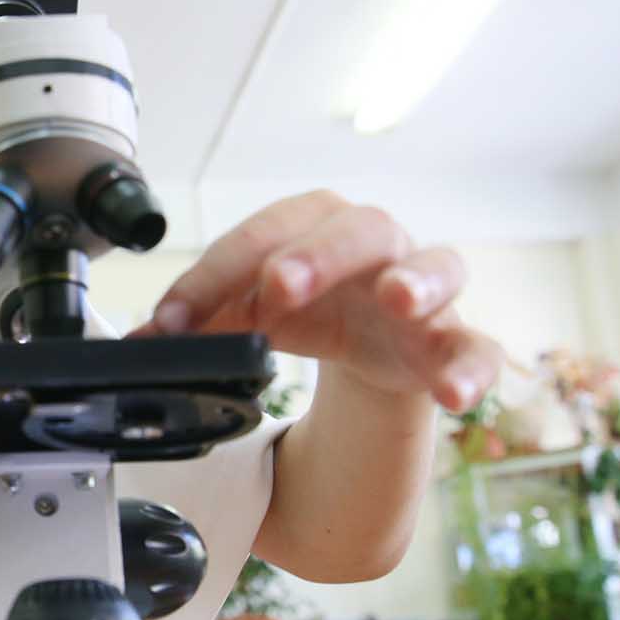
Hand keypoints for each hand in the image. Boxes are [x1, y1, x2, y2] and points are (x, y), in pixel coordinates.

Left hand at [128, 190, 502, 412]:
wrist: (372, 347)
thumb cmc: (312, 309)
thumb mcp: (247, 312)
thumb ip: (201, 322)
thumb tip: (140, 342)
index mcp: (315, 227)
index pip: (264, 235)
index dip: (216, 276)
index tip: (175, 320)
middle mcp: (376, 246)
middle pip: (357, 229)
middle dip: (316, 254)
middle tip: (280, 284)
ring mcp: (424, 291)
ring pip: (438, 264)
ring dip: (417, 279)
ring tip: (397, 299)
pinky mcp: (454, 340)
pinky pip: (479, 347)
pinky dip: (473, 368)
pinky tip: (454, 392)